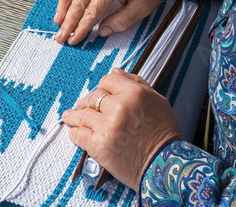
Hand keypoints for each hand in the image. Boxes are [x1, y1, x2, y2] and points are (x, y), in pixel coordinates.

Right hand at [54, 0, 189, 44]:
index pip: (91, 11)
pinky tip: (65, 4)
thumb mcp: (142, 8)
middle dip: (68, 22)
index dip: (81, 28)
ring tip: (58, 21)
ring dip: (64, 6)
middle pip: (78, 1)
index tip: (73, 40)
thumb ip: (120, 21)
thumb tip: (101, 31)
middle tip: (60, 37)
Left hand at [62, 68, 182, 189]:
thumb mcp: (156, 100)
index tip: (100, 92)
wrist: (165, 165)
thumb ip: (135, 83)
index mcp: (135, 93)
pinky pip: (79, 134)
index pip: (108, 80)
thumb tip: (115, 71)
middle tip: (82, 106)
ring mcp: (108, 127)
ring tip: (70, 117)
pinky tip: (74, 132)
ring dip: (75, 116)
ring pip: (82, 114)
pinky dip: (74, 133)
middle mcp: (120, 107)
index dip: (103, 87)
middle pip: (93, 97)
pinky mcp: (99, 146)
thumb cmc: (163, 133)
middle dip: (87, 101)